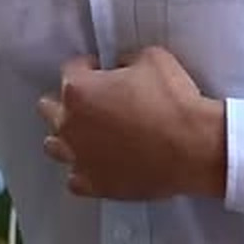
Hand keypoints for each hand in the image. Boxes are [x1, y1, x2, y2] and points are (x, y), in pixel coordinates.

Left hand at [36, 46, 227, 200]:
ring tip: (92, 135)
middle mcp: (70, 124)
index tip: (102, 71)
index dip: (89, 67)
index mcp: (79, 90)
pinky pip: (74, 178)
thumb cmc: (173, 101)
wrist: (193, 147)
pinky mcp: (93, 185)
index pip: (70, 70)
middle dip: (69, 102)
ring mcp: (78, 157)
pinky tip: (101, 163)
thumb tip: (121, 68)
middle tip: (95, 102)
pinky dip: (84, 169)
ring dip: (69, 137)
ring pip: (54, 145)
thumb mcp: (152, 58)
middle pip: (49, 108)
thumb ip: (126, 59)